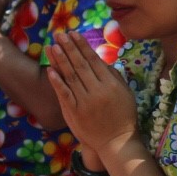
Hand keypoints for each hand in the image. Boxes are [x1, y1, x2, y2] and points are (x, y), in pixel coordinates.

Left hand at [47, 30, 137, 156]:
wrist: (116, 141)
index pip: (94, 60)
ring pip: (71, 76)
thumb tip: (102, 60)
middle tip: (60, 34)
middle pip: (80, 65)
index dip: (82, 46)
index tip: (74, 34)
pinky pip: (64, 94)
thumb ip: (115, 76)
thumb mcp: (126, 93)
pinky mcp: (75, 112)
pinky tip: (50, 70)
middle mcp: (98, 90)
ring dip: (61, 60)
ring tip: (53, 46)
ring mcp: (85, 101)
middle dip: (69, 48)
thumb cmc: (123, 116)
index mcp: (111, 84)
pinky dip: (57, 81)